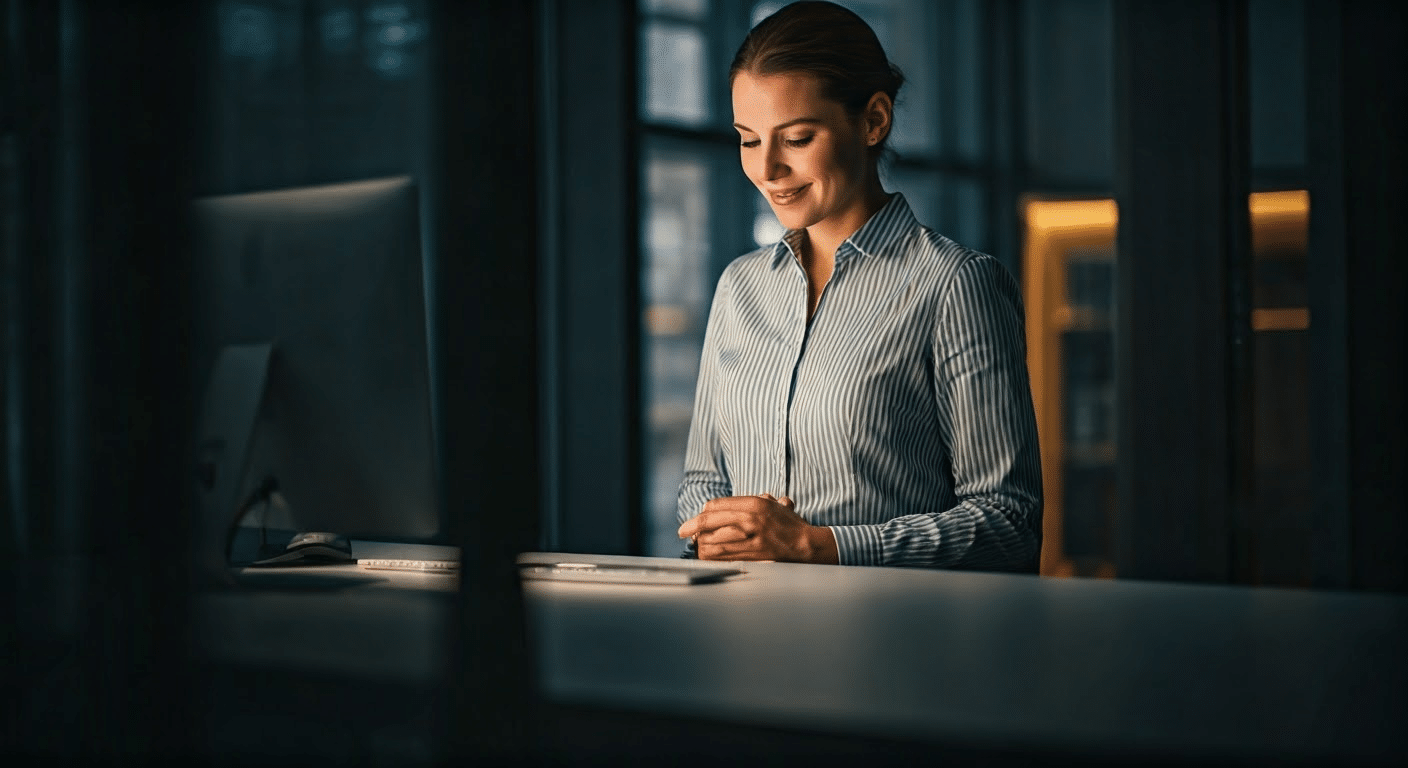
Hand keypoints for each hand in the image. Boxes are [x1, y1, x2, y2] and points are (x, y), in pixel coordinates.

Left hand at [678, 494, 837, 563]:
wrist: (807, 546)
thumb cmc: (789, 525)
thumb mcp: (772, 505)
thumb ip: (750, 501)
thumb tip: (720, 507)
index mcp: (755, 504)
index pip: (716, 506)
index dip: (700, 514)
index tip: (692, 520)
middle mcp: (751, 520)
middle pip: (709, 522)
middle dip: (692, 528)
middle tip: (684, 533)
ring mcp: (751, 539)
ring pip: (712, 542)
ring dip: (700, 545)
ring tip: (696, 546)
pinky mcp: (752, 557)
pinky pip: (723, 557)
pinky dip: (710, 558)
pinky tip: (706, 557)